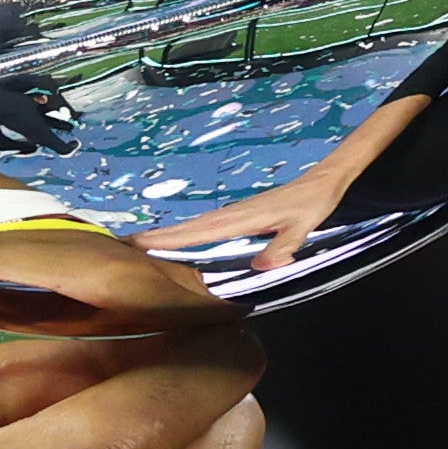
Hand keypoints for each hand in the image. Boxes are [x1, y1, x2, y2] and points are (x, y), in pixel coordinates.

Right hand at [136, 155, 359, 275]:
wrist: (321, 182)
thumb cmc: (312, 204)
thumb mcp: (302, 228)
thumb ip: (282, 247)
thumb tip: (261, 267)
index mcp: (242, 219)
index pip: (199, 232)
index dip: (170, 239)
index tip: (142, 243)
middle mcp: (232, 215)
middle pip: (188, 228)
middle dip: (157, 237)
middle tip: (126, 245)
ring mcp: (234, 214)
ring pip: (194, 226)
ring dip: (168, 234)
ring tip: (141, 243)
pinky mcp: (239, 215)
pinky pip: (206, 227)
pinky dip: (187, 233)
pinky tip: (180, 240)